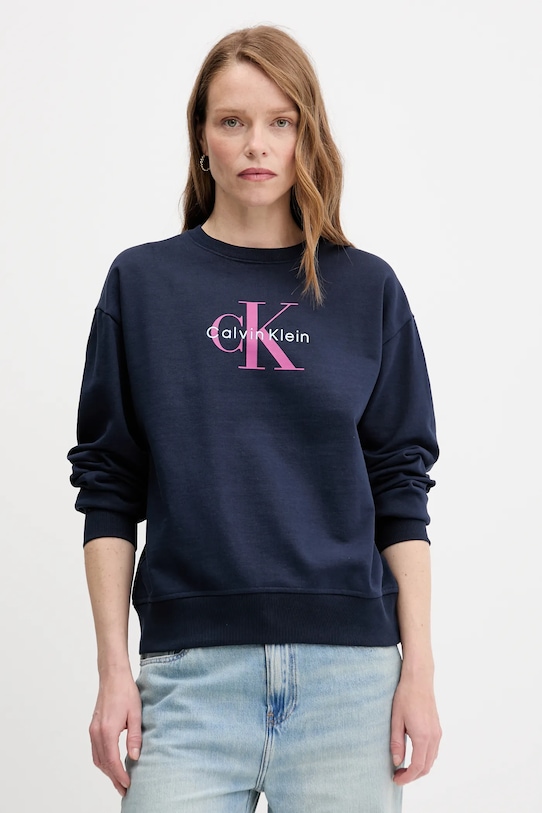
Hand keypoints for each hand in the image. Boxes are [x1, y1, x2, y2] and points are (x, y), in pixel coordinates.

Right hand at [89, 672, 141, 795]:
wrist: (113, 676)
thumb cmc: (126, 692)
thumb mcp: (136, 714)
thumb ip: (135, 737)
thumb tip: (135, 757)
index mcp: (107, 730)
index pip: (112, 761)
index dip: (120, 775)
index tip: (128, 784)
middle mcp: (96, 732)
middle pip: (103, 763)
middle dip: (113, 778)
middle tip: (124, 789)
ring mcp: (93, 730)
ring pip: (97, 758)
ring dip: (107, 771)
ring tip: (119, 780)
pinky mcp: (93, 727)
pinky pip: (95, 750)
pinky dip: (102, 761)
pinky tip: (111, 764)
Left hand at [390, 674, 441, 784]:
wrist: (419, 680)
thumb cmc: (405, 696)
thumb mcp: (396, 720)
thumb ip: (396, 743)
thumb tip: (397, 762)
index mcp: (422, 736)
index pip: (417, 766)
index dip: (407, 777)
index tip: (396, 779)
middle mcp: (433, 737)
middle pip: (426, 767)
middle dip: (413, 776)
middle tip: (398, 775)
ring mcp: (437, 733)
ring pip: (432, 760)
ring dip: (420, 768)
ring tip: (404, 767)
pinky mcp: (437, 729)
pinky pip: (434, 751)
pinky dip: (425, 759)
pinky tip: (413, 755)